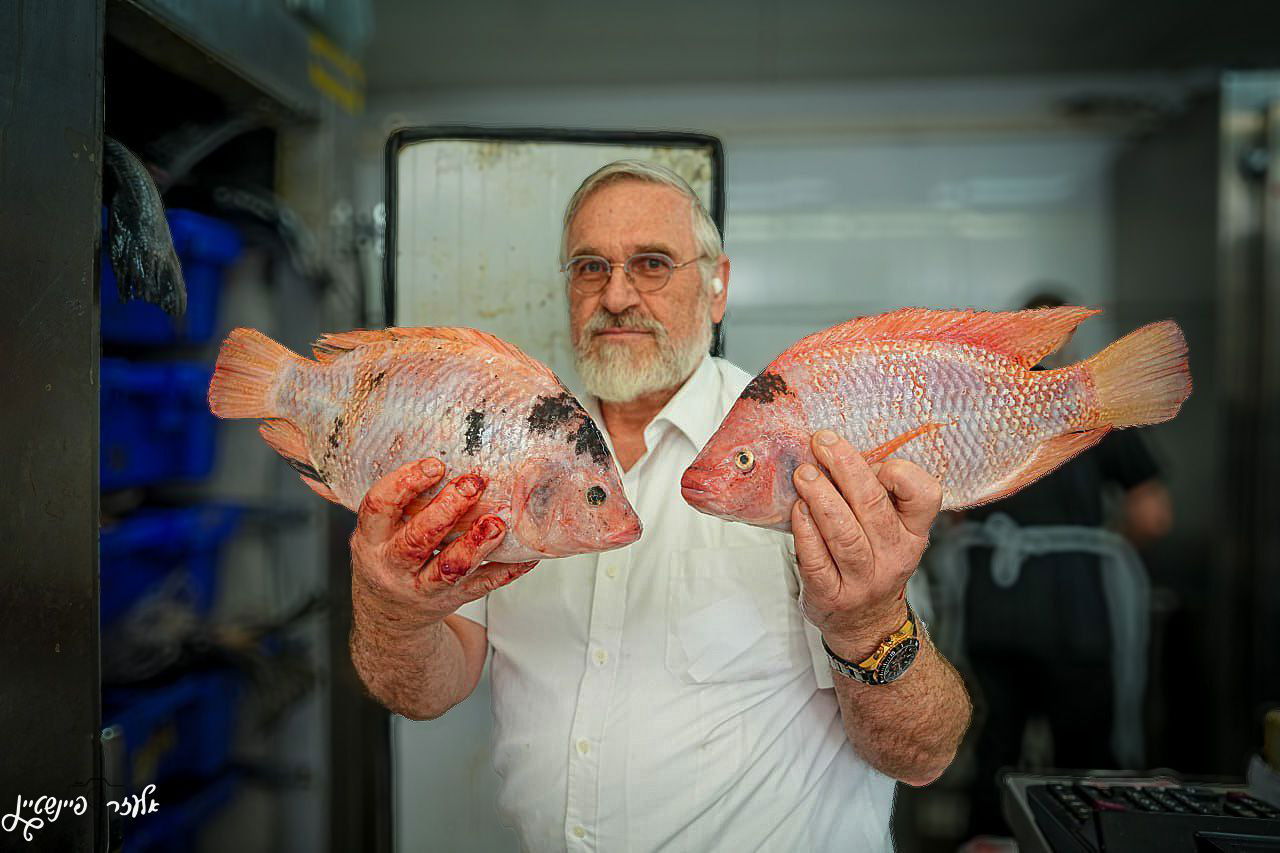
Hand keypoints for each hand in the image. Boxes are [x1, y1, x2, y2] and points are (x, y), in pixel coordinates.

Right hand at [350, 458, 537, 630]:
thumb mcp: (374, 532)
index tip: (434, 464)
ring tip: (499, 520)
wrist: (388, 621)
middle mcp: (393, 565)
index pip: (379, 508)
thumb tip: (401, 439)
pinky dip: (506, 570)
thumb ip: (390, 499)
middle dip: (446, 510)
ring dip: (477, 544)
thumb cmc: (387, 557)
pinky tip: (527, 553)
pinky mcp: (451, 600)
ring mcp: (422, 588)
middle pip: (417, 539)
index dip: (404, 484)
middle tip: (474, 482)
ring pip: (450, 568)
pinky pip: (482, 587)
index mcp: (371, 539)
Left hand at [790, 430, 941, 660]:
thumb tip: (840, 450)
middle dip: (846, 468)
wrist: (866, 623)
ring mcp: (863, 579)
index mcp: (914, 533)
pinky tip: (797, 510)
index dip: (900, 472)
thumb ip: (877, 495)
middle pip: (873, 506)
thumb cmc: (874, 563)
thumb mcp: (891, 532)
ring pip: (844, 533)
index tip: (875, 458)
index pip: (925, 496)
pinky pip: (816, 559)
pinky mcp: (831, 594)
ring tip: (804, 474)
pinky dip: (804, 531)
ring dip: (821, 498)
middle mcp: (894, 556)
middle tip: (822, 444)